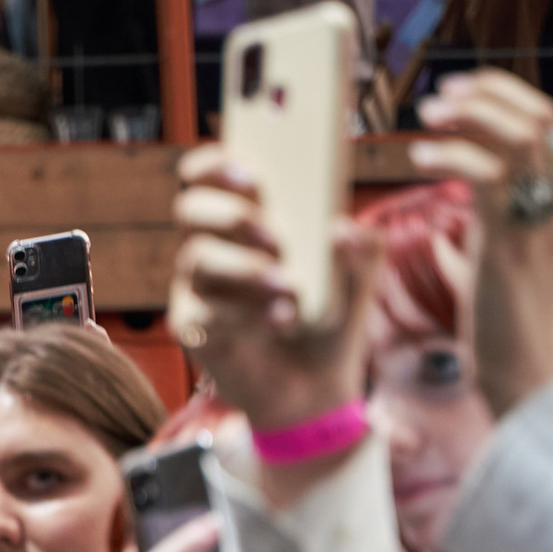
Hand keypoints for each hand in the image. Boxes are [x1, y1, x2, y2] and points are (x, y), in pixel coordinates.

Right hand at [168, 146, 384, 433]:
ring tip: (288, 287)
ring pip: (198, 259)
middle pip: (191, 209)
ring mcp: (196, 287)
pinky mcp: (192, 328)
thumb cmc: (328, 319)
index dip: (218, 163)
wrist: (314, 388)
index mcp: (246, 216)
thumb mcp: (359, 277)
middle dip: (231, 215)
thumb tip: (341, 228)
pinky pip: (202, 310)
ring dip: (245, 268)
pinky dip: (244, 314)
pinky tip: (278, 320)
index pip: (209, 174)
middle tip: (275, 235)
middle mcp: (211, 245)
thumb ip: (361, 248)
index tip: (251, 172)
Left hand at [412, 70, 552, 415]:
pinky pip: (487, 176)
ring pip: (518, 135)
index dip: (503, 100)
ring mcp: (541, 219)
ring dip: (470, 114)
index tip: (458, 95)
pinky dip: (452, 155)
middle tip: (439, 96)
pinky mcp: (512, 240)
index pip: (545, 128)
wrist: (526, 379)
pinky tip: (419, 157)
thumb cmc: (505, 335)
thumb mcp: (490, 279)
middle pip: (539, 117)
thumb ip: (474, 249)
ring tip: (427, 114)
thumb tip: (445, 238)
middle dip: (487, 94)